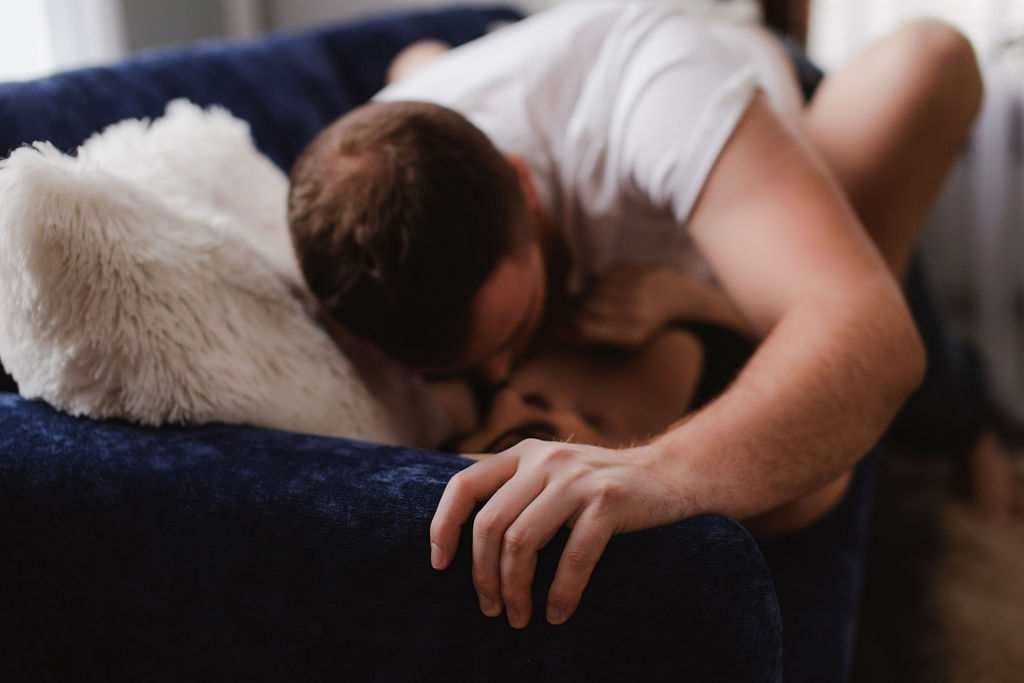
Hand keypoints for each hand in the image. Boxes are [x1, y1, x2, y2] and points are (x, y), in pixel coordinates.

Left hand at [430, 438, 688, 627]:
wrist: (669, 473)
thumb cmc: (601, 483)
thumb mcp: (551, 468)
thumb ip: (512, 479)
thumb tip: (455, 497)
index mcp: (523, 453)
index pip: (463, 485)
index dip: (444, 526)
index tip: (440, 564)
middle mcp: (544, 461)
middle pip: (490, 524)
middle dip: (483, 574)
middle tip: (490, 608)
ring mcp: (576, 480)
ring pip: (522, 542)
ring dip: (515, 589)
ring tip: (518, 616)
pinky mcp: (608, 502)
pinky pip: (573, 556)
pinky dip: (562, 592)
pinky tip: (558, 613)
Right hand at [561, 265, 679, 346]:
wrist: (679, 296)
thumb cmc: (648, 321)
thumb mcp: (627, 337)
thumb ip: (595, 336)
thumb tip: (558, 332)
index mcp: (632, 333)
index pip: (587, 328)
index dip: (571, 326)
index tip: (566, 324)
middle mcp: (635, 312)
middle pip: (588, 308)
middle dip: (579, 309)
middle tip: (579, 310)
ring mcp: (637, 290)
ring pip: (595, 291)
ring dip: (590, 295)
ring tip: (596, 299)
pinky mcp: (637, 272)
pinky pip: (606, 276)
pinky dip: (601, 282)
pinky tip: (607, 287)